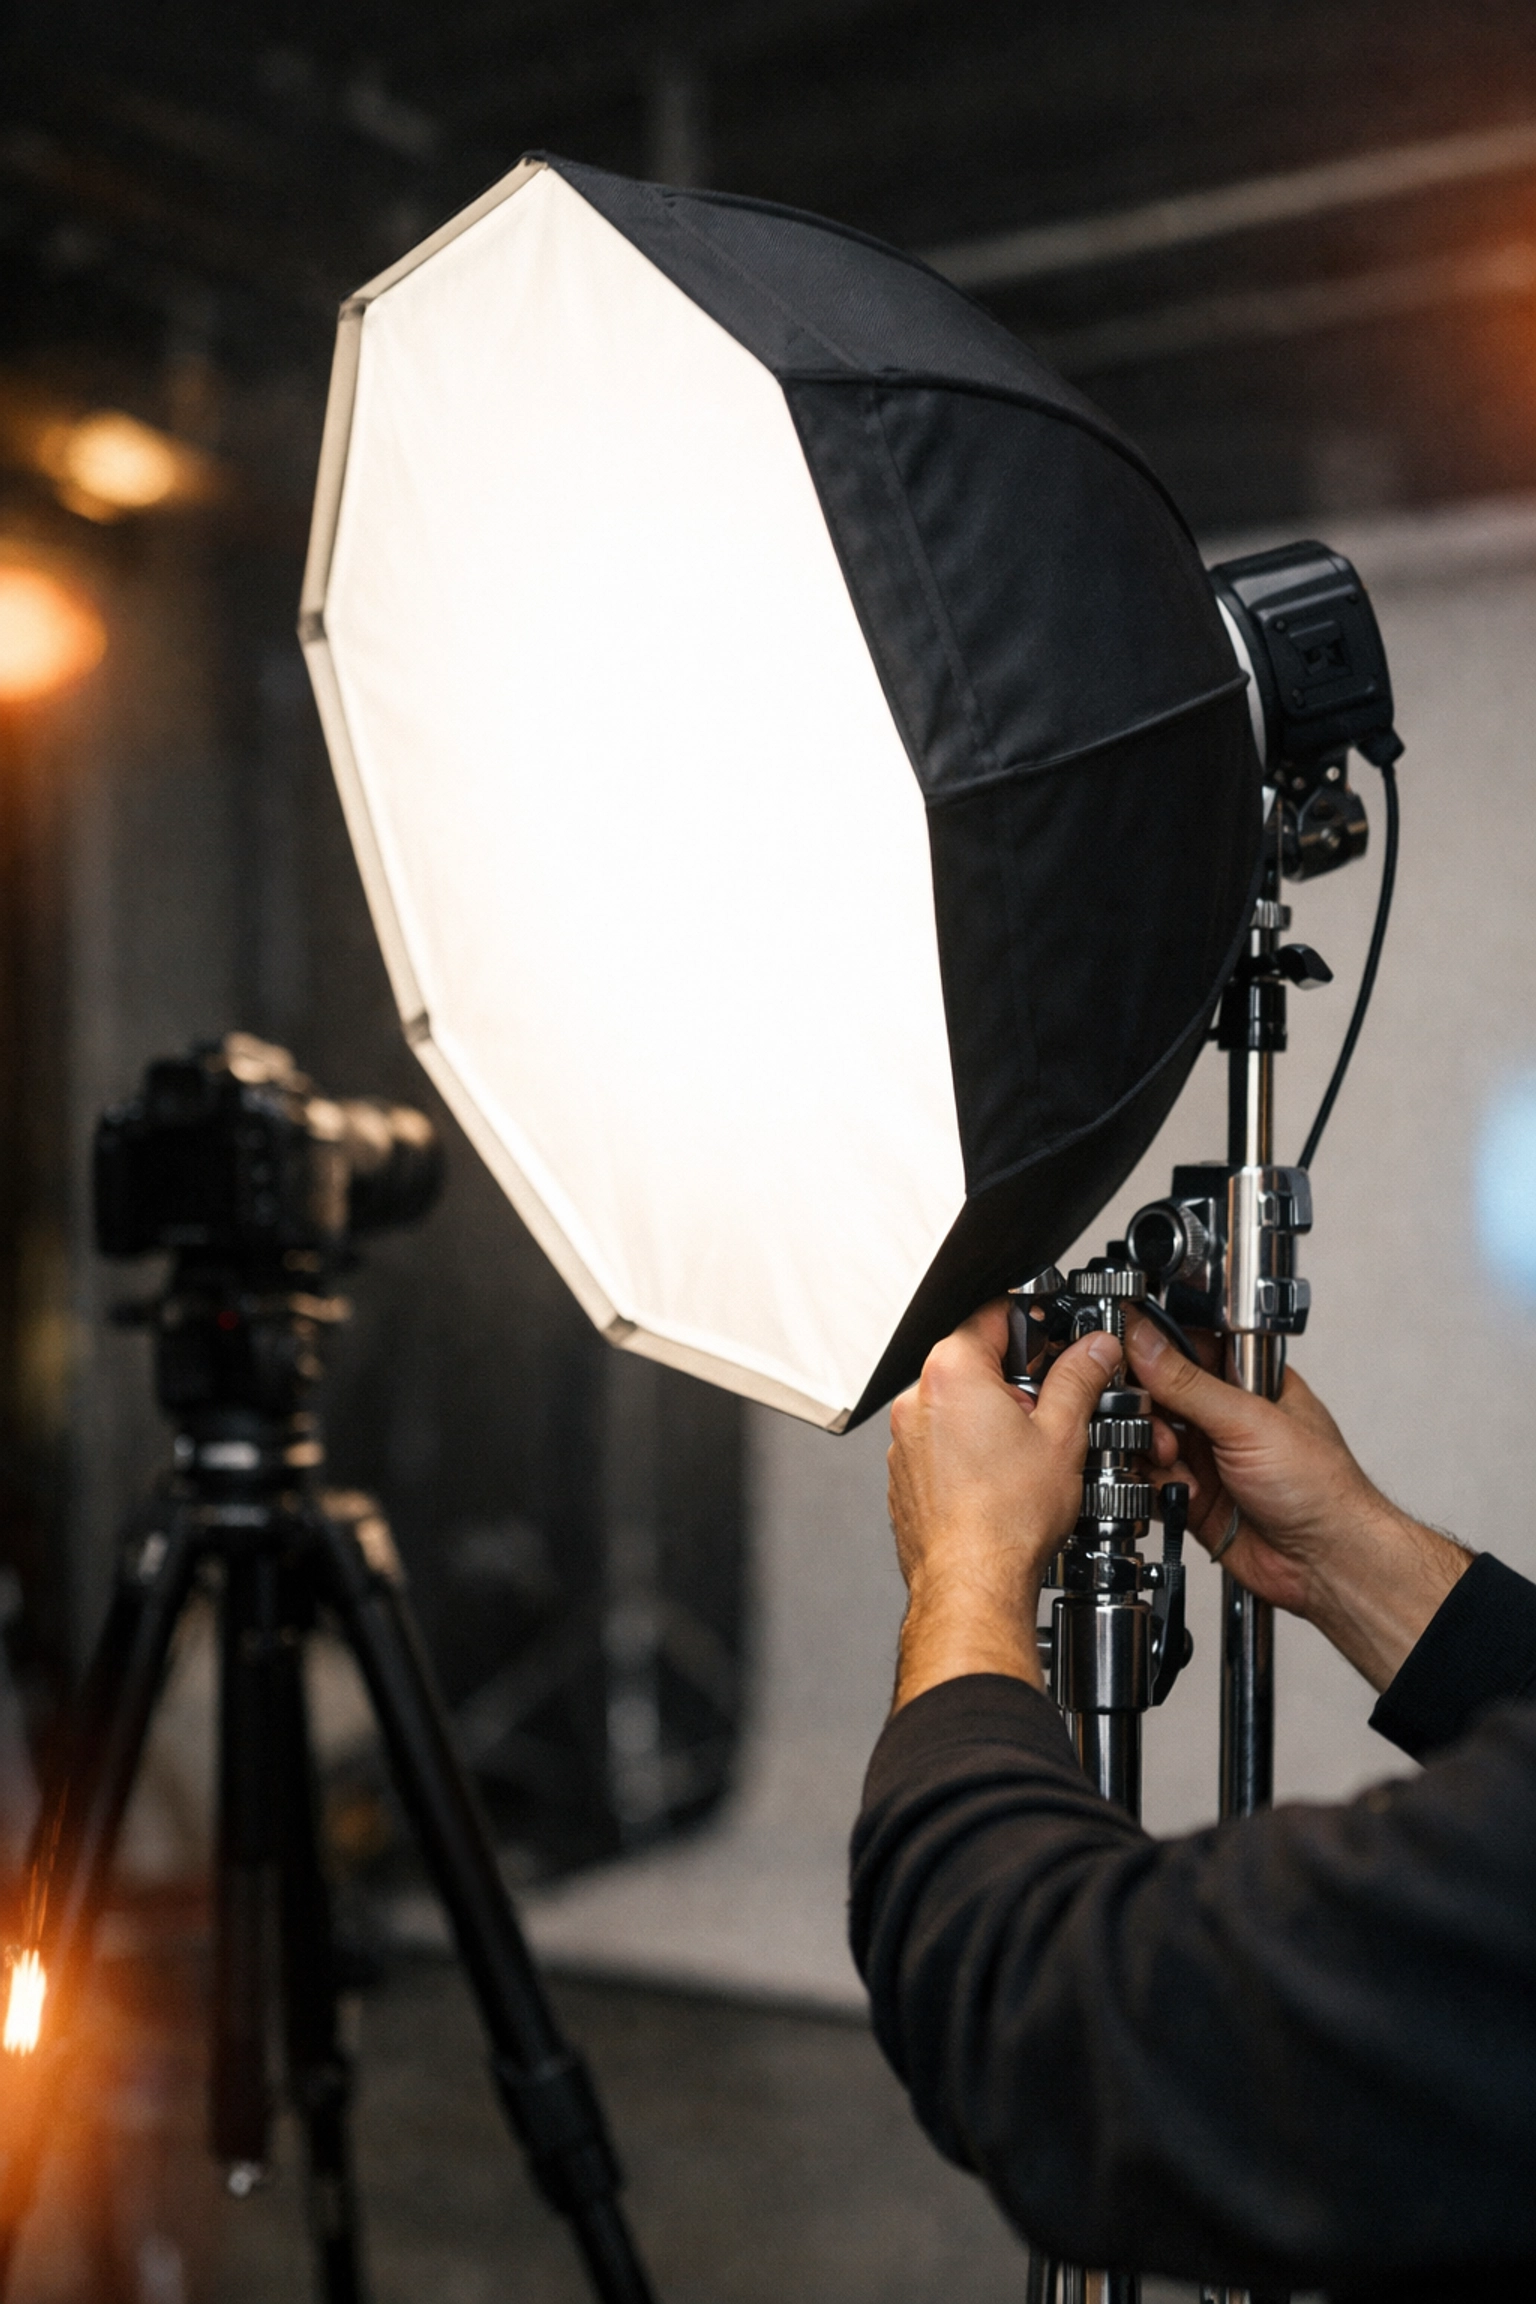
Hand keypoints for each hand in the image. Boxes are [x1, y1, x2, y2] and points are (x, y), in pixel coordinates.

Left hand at [888, 1303, 1120, 1708]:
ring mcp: (905, 1441)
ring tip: (1028, 1452)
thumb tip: (1094, 1349)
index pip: (992, 1314)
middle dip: (1016, 1378)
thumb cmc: (1006, 1519)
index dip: (1033, 1320)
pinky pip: (940, 1444)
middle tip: (1051, 1406)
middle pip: (973, 1362)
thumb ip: (1079, 1379)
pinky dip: (969, 1451)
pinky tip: (1001, 1480)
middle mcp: (916, 1400)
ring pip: (956, 1406)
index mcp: (951, 1372)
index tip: (1056, 1334)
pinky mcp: (905, 1476)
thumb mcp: (1062, 1434)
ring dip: (992, 1417)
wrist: (972, 1583)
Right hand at [1126, 1309, 1470, 1690]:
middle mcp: (1225, 1416)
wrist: (1326, 1564)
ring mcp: (1208, 1456)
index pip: (1187, 1348)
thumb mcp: (1248, 1421)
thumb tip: (1145, 1340)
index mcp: (1248, 1382)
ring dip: (1153, 1449)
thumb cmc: (1321, 1488)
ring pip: (1150, 1437)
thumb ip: (1188, 1382)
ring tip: (1174, 1462)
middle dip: (1147, 1407)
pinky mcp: (1193, 1495)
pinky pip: (1151, 1479)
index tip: (1125, 1356)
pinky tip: (1182, 1493)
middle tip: (1152, 1420)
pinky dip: (1157, 1485)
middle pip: (1159, 1393)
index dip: (1153, 1350)